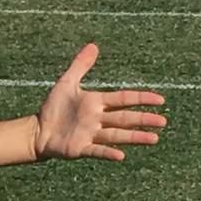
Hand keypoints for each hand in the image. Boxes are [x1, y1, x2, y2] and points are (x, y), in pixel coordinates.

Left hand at [33, 44, 166, 162]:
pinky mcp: (80, 148)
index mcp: (97, 103)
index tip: (161, 99)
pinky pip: (97, 151)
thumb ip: (80, 65)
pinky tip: (121, 156)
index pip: (124, 99)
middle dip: (143, 119)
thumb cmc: (53, 108)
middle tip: (163, 121)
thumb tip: (93, 45)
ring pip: (117, 135)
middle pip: (125, 118)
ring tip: (154, 138)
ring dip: (134, 136)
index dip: (141, 98)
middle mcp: (98, 119)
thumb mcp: (66, 83)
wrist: (37, 130)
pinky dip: (108, 153)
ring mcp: (91, 135)